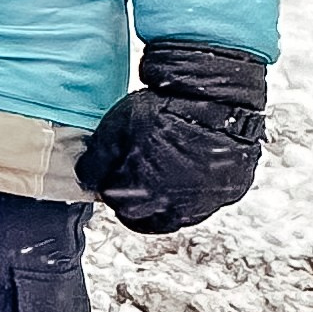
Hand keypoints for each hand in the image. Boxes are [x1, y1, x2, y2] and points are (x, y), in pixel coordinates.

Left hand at [76, 42, 267, 231]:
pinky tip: (187, 169)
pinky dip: (192, 192)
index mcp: (139, 194)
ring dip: (162, 199)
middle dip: (132, 195)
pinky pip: (203, 203)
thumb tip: (86, 179)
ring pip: (173, 215)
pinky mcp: (226, 195)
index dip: (111, 182)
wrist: (216, 96)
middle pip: (142, 215)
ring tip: (161, 169)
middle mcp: (171, 207)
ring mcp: (202, 204)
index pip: (114, 202)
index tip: (115, 168)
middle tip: (135, 170)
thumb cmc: (165, 109)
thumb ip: (95, 161)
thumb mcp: (114, 129)